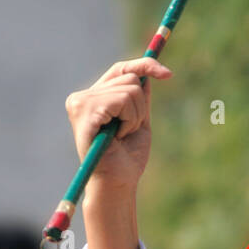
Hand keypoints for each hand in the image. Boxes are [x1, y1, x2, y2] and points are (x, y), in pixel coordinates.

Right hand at [65, 57, 173, 197]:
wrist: (118, 183)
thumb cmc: (127, 159)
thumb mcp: (138, 121)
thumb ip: (139, 97)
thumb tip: (149, 72)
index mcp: (93, 98)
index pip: (121, 69)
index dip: (145, 66)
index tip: (168, 75)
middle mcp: (82, 97)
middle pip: (130, 78)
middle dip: (140, 107)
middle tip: (128, 131)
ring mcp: (80, 102)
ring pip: (130, 90)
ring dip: (135, 116)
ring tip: (121, 136)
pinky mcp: (84, 110)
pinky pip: (121, 101)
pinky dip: (128, 120)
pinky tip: (117, 136)